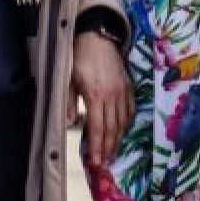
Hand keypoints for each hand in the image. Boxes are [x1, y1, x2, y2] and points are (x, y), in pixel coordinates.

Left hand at [70, 30, 131, 167]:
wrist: (97, 37)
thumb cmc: (79, 58)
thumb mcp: (68, 79)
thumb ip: (69, 103)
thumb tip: (69, 125)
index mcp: (95, 95)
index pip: (97, 128)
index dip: (97, 147)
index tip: (97, 162)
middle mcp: (112, 96)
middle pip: (112, 129)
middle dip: (109, 148)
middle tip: (106, 163)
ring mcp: (122, 92)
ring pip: (123, 122)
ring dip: (118, 139)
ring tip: (114, 152)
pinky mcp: (129, 86)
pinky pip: (130, 110)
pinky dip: (127, 123)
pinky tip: (122, 131)